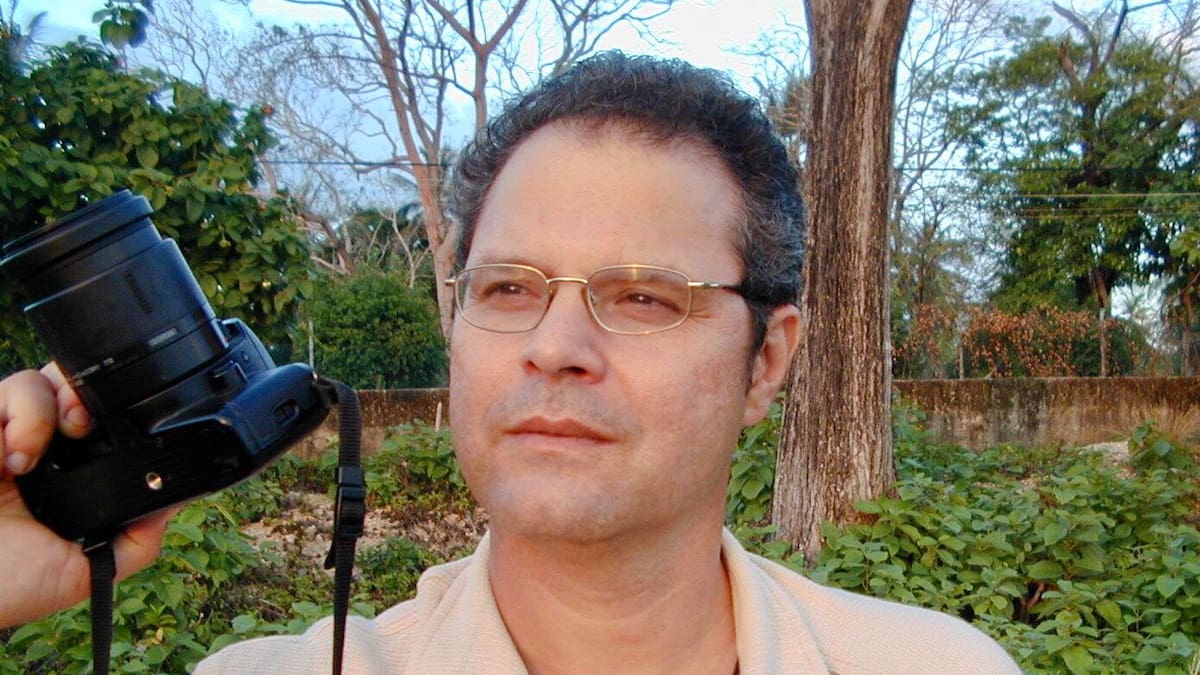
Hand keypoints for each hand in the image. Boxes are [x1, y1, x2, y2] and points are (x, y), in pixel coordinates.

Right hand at [0, 364, 171, 628]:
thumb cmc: (6, 586)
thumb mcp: (82, 570)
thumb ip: (134, 541)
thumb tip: (175, 501)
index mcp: (64, 471)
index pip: (94, 416)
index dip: (108, 410)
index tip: (115, 428)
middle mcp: (31, 447)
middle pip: (65, 383)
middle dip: (80, 392)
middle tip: (79, 426)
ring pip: (30, 381)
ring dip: (38, 413)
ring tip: (26, 462)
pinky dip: (7, 424)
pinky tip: (5, 461)